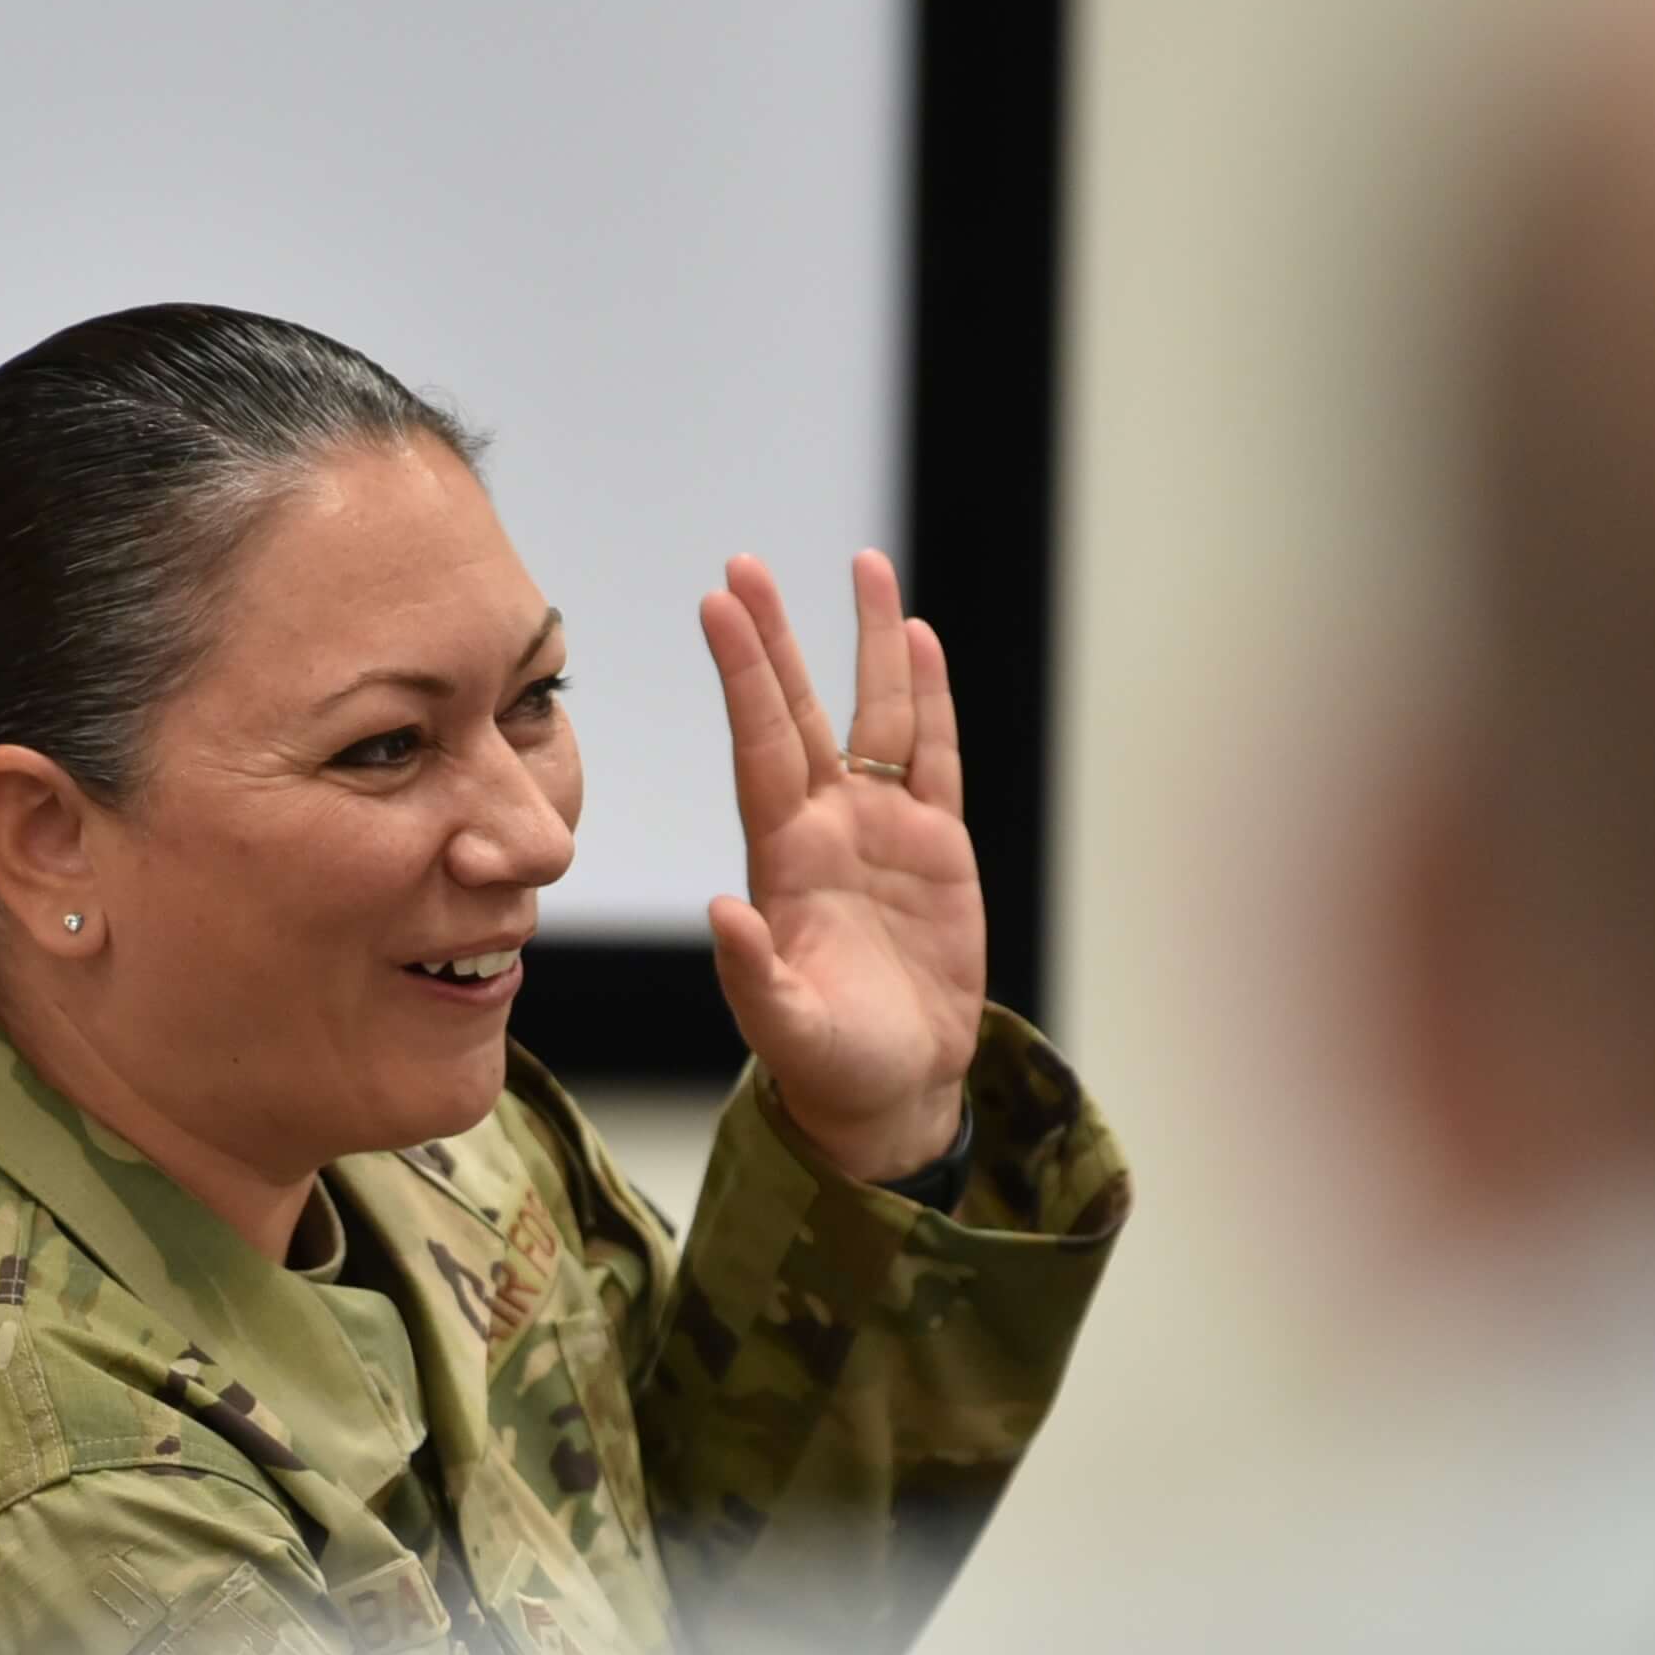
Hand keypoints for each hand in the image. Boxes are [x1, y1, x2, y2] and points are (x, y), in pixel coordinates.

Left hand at [698, 548, 984, 1184]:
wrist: (892, 1088)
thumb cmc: (828, 1064)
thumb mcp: (785, 1028)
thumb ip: (755, 974)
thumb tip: (724, 911)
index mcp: (782, 860)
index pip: (758, 748)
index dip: (743, 677)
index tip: (716, 607)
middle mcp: (826, 828)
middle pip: (800, 713)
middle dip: (779, 639)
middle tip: (747, 566)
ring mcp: (882, 831)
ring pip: (877, 717)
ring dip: (870, 644)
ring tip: (866, 565)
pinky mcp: (938, 847)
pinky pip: (934, 759)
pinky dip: (931, 699)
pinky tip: (920, 641)